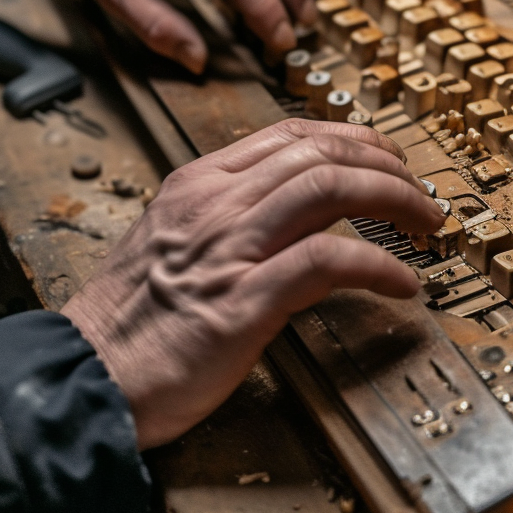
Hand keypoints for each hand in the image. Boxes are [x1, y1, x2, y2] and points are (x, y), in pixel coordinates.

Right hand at [61, 120, 444, 449]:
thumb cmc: (131, 322)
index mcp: (198, 185)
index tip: (387, 156)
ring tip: (426, 226)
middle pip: (320, 153)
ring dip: (393, 200)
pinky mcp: (241, 303)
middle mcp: (215, 205)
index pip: (291, 135)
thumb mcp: (174, 243)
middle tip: (421, 194)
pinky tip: (403, 284)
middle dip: (386, 165)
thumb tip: (296, 212)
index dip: (353, 138)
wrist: (85, 378)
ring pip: (328, 188)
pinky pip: (326, 263)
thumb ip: (229, 217)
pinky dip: (377, 266)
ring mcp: (228, 249)